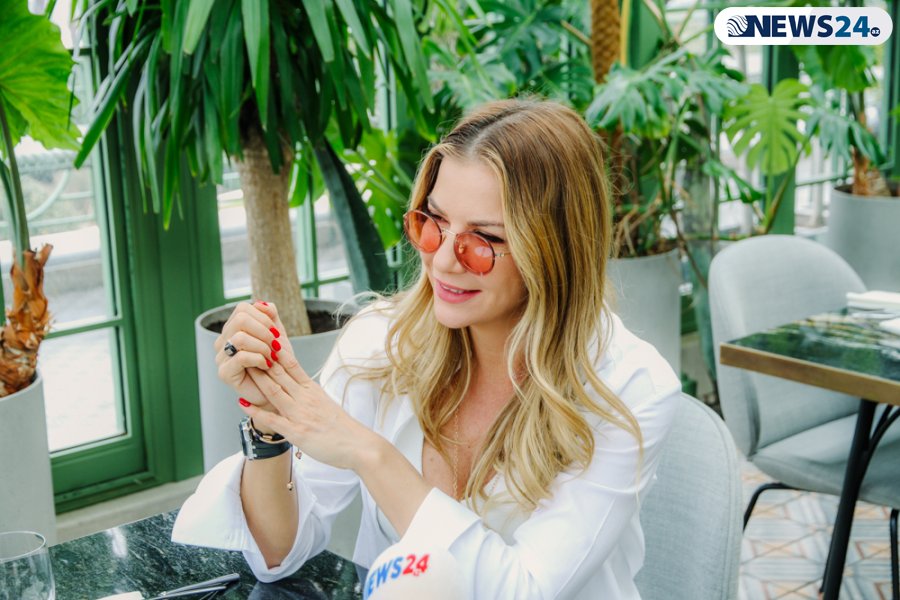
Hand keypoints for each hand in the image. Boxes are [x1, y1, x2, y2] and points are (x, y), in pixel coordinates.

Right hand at [215, 301, 290, 417]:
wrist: (278, 392)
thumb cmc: (277, 363)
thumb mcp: (277, 336)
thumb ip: (271, 317)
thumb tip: (263, 303)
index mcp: (233, 329)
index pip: (242, 309)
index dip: (263, 317)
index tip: (276, 332)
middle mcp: (224, 341)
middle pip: (240, 319)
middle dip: (264, 331)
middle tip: (275, 345)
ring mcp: (221, 357)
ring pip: (240, 337)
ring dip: (263, 346)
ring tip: (272, 357)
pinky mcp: (224, 373)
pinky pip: (241, 357)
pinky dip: (259, 359)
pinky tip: (267, 365)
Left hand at [238, 357, 380, 471]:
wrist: (359, 445)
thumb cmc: (343, 428)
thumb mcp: (326, 404)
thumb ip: (311, 395)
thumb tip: (299, 388)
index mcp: (312, 390)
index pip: (292, 365)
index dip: (277, 352)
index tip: (265, 339)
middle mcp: (305, 398)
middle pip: (280, 374)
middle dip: (262, 360)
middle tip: (246, 346)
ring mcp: (300, 414)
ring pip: (274, 391)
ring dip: (258, 378)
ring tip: (243, 366)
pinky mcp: (297, 432)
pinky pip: (273, 419)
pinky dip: (256, 411)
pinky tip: (243, 404)